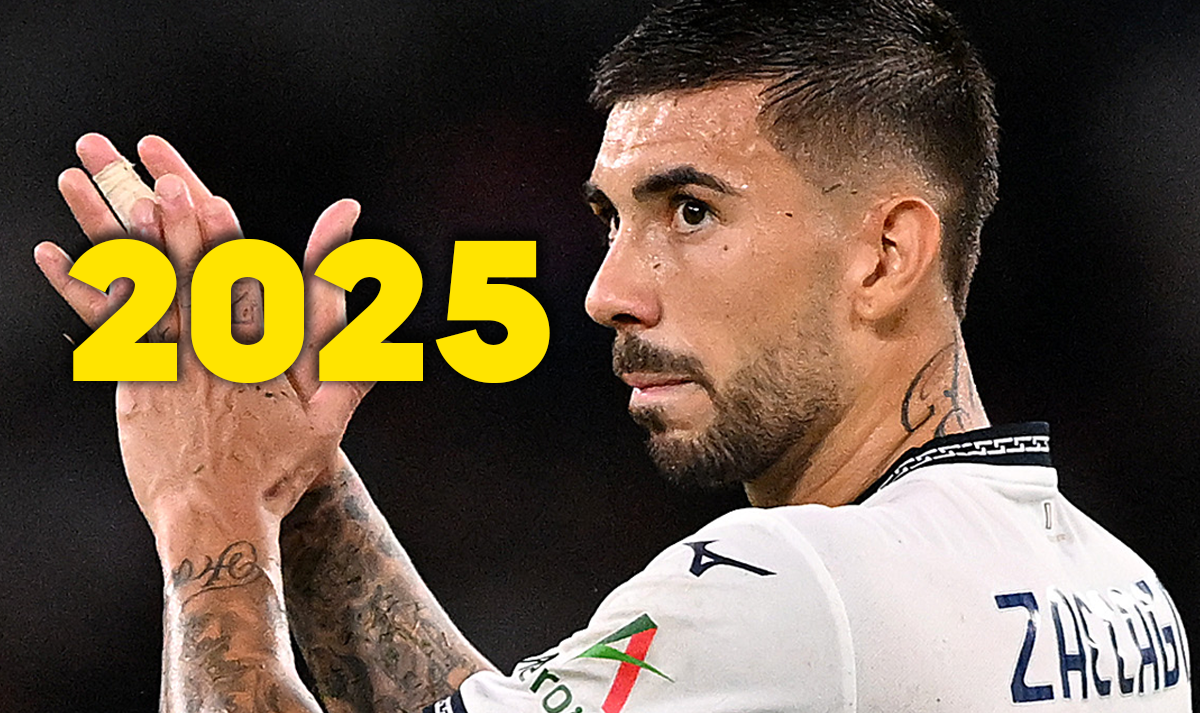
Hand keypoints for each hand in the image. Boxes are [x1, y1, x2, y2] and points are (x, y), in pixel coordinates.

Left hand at [36, 134, 371, 544]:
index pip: (231, 278)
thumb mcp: (330, 409)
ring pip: (136, 284)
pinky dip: (76, 285)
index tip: (199, 190)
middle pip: (178, 267)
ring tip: (87, 185)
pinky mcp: (134, 381)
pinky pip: (104, 325)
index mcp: (253, 347)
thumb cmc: (279, 467)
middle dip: (158, 211)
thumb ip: (351, 356)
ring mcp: (164, 361)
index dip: (212, 230)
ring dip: (112, 231)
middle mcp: (204, 345)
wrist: (218, 516)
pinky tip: (49, 252)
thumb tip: (380, 320)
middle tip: (136, 166)